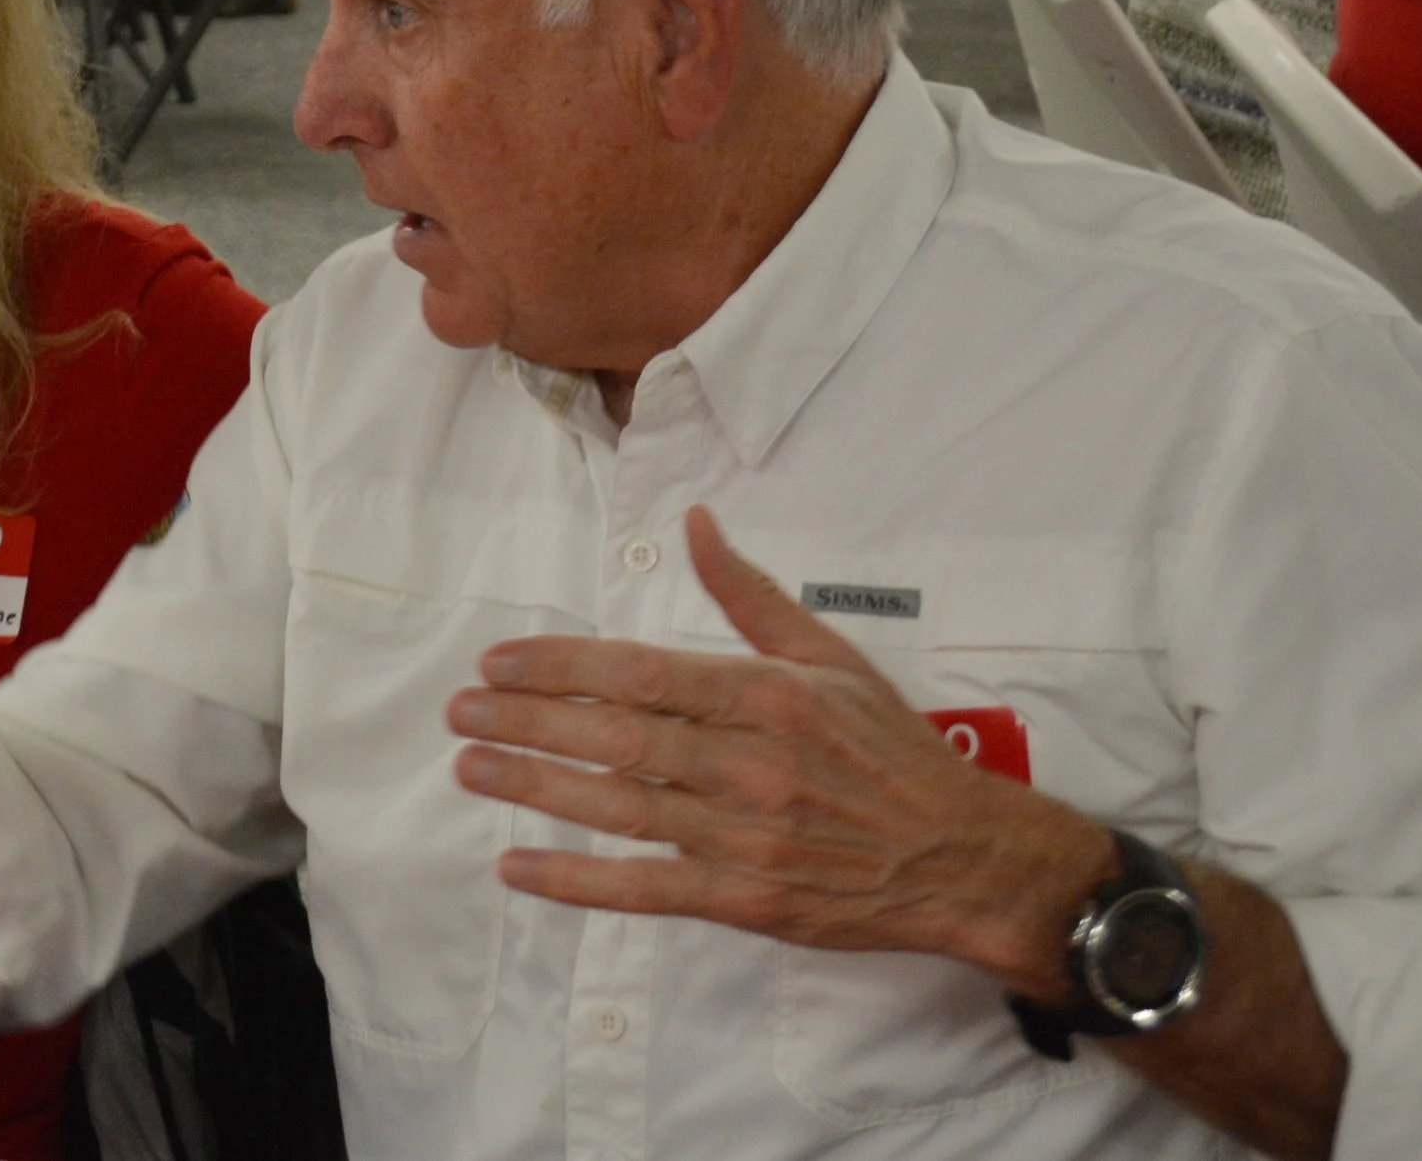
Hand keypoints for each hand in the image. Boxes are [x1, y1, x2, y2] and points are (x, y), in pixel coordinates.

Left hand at [448, 507, 1111, 992]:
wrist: (961, 858)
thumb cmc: (891, 750)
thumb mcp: (828, 655)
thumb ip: (749, 594)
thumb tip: (694, 522)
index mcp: (766, 695)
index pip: (642, 674)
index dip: (562, 667)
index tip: (500, 662)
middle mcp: (749, 765)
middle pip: (618, 739)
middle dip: (529, 722)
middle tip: (460, 710)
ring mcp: (744, 837)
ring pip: (620, 810)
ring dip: (536, 789)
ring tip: (471, 768)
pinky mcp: (744, 900)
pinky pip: (646, 891)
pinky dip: (578, 881)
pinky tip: (519, 868)